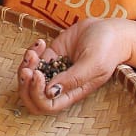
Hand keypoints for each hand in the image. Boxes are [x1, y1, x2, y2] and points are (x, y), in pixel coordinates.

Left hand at [16, 19, 135, 113]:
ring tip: (34, 51)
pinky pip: (32, 60)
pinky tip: (40, 42)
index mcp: (72, 93)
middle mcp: (60, 85)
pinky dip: (30, 52)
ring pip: (28, 78)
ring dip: (25, 66)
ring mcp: (53, 70)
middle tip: (28, 68)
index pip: (47, 105)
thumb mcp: (94, 65)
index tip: (38, 74)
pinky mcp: (50, 56)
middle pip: (32, 97)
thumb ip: (73, 79)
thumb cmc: (107, 49)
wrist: (110, 30)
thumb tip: (50, 92)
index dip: (36, 94)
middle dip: (25, 84)